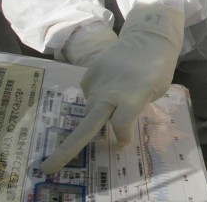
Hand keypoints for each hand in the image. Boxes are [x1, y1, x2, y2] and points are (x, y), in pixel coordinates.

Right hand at [39, 4, 184, 173]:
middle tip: (48, 167)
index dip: (122, 135)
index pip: (120, 126)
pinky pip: (88, 93)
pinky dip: (96, 96)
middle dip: (67, 149)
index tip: (124, 140)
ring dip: (96, 113)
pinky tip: (108, 86)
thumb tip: (118, 120)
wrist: (147, 39)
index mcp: (132, 99)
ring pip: (90, 109)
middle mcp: (110, 93)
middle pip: (87, 126)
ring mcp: (97, 83)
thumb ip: (136, 108)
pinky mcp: (88, 74)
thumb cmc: (157, 68)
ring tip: (112, 100)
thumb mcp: (154, 93)